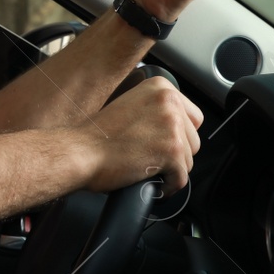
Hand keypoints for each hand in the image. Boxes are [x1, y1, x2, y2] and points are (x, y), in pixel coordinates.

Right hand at [80, 77, 201, 191]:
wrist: (80, 152)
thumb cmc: (97, 135)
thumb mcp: (131, 106)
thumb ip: (156, 110)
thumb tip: (179, 127)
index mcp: (161, 87)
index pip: (193, 117)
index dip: (178, 135)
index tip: (159, 142)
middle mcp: (169, 102)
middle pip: (193, 140)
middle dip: (175, 153)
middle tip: (149, 155)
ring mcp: (172, 126)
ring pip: (189, 160)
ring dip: (170, 170)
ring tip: (146, 167)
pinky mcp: (171, 151)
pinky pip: (182, 179)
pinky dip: (168, 187)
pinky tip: (150, 181)